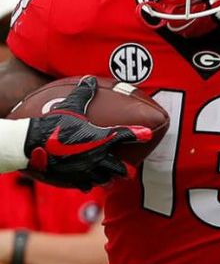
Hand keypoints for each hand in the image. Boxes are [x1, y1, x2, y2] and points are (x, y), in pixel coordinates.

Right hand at [24, 76, 151, 189]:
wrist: (29, 145)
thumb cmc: (51, 124)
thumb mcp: (69, 106)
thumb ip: (83, 94)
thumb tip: (90, 79)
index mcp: (101, 138)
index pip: (126, 135)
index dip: (139, 134)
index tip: (147, 134)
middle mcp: (97, 157)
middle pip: (118, 168)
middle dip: (123, 168)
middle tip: (124, 167)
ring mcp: (85, 171)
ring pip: (103, 179)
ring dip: (107, 177)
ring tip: (108, 176)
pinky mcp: (72, 181)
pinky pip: (85, 185)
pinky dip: (88, 183)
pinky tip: (86, 181)